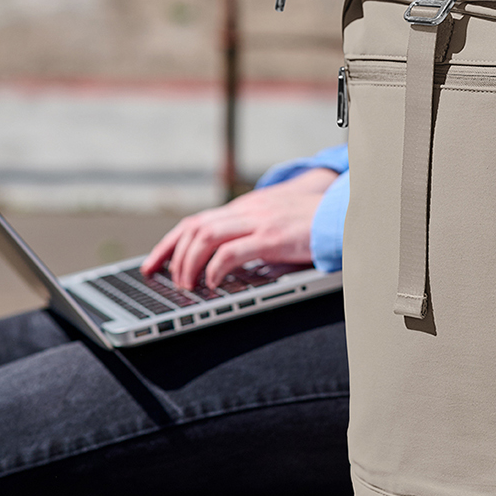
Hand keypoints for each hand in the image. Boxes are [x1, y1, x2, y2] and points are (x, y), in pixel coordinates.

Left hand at [141, 168, 339, 290]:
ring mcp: (258, 222)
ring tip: (188, 286)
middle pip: (194, 227)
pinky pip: (233, 252)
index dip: (168, 243)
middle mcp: (246, 211)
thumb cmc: (311, 223)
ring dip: (190, 263)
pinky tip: (213, 283)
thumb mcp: (274, 225)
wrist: (343, 212)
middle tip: (168, 281)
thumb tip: (223, 265)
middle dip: (172, 255)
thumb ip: (250, 236)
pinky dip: (216, 268)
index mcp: (244, 208)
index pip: (195, 221)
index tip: (152, 264)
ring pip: (206, 236)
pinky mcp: (272, 237)